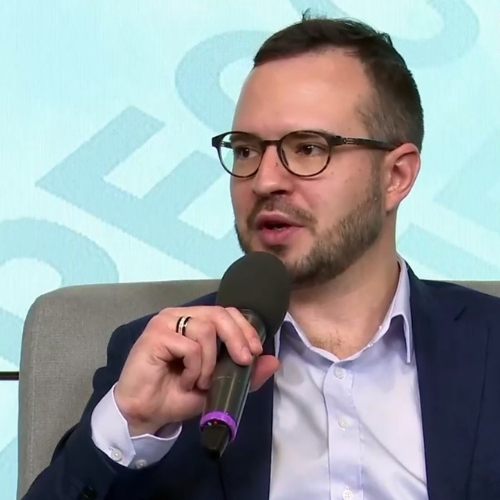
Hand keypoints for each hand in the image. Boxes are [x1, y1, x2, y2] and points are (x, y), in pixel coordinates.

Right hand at [114, 306, 279, 435]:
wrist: (145, 414)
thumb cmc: (177, 396)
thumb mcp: (218, 385)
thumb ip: (244, 374)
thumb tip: (274, 361)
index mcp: (193, 321)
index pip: (225, 312)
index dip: (244, 328)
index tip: (256, 351)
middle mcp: (179, 316)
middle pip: (219, 314)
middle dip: (237, 337)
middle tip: (243, 361)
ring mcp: (166, 323)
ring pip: (206, 330)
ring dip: (210, 363)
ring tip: (199, 382)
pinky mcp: (155, 335)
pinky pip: (190, 347)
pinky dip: (194, 369)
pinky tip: (185, 382)